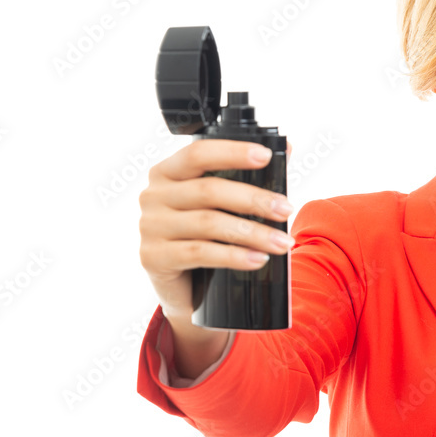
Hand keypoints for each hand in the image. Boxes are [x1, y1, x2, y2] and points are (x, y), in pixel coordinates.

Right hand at [138, 138, 295, 321]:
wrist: (183, 286)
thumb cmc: (204, 236)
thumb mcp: (222, 205)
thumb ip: (247, 176)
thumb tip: (284, 150)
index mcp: (168, 172)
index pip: (198, 154)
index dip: (232, 153)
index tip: (265, 157)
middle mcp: (153, 195)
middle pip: (208, 190)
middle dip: (253, 200)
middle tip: (285, 210)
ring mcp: (150, 226)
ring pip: (208, 223)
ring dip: (252, 233)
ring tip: (281, 243)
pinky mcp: (153, 257)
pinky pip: (200, 253)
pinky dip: (234, 256)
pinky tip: (258, 259)